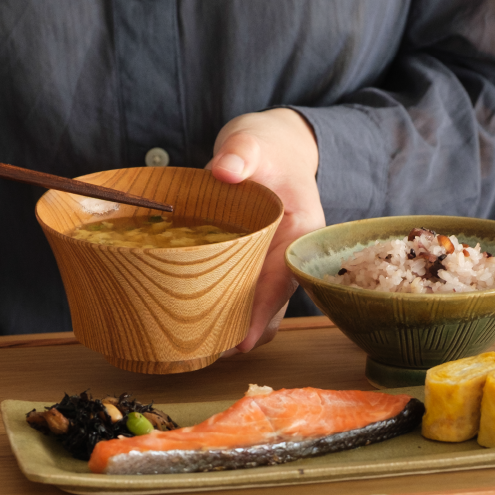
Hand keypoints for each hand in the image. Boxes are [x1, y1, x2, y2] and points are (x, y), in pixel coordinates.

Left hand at [209, 108, 323, 351]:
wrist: (271, 149)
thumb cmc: (268, 148)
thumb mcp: (255, 142)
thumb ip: (241, 153)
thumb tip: (223, 170)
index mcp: (302, 235)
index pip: (283, 282)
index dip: (263, 314)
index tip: (244, 342)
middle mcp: (288, 259)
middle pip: (271, 309)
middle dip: (244, 332)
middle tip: (208, 352)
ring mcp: (269, 266)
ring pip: (256, 310)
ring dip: (231, 328)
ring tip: (195, 347)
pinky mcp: (250, 268)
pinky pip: (238, 296)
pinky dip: (219, 310)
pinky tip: (192, 322)